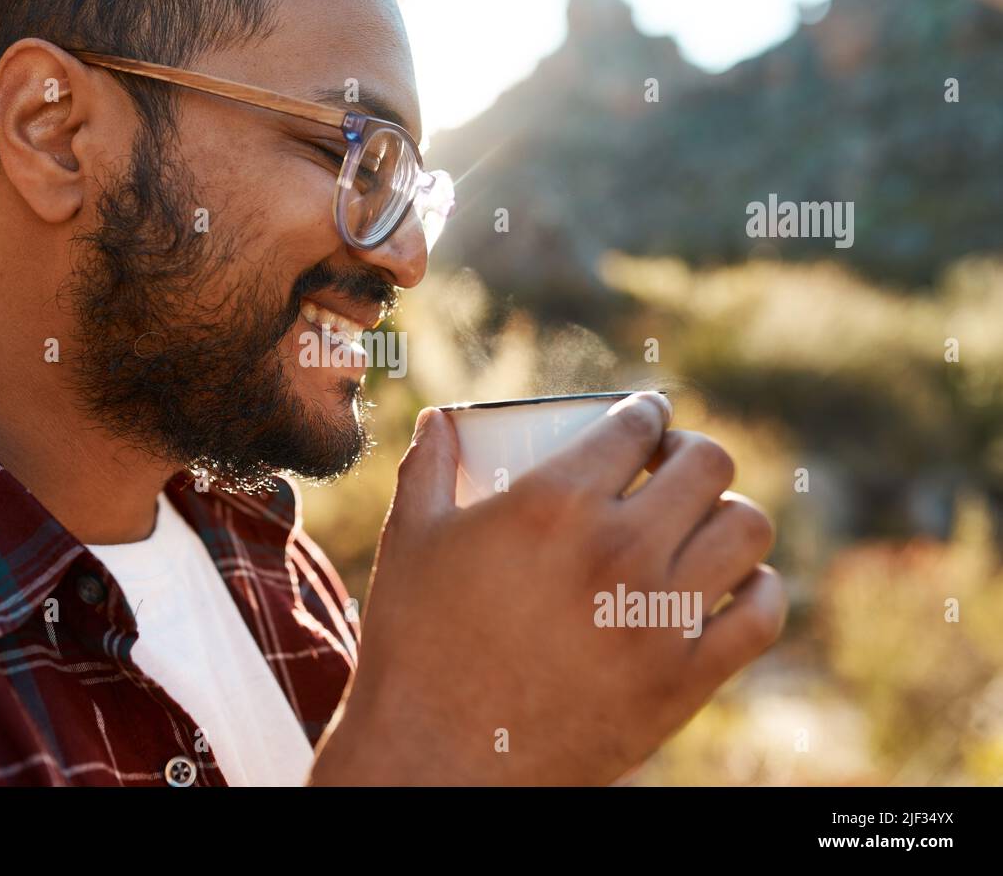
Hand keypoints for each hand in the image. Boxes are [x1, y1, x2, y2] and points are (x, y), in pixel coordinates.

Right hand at [310, 392, 785, 784]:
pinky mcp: (684, 680)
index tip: (645, 421)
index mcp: (552, 502)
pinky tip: (731, 585)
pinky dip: (757, 589)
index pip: (637, 424)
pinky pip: (762, 613)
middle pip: (708, 465)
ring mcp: (659, 617)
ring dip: (728, 514)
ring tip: (699, 525)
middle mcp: (618, 550)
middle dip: (692, 452)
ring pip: (748, 529)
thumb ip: (426, 466)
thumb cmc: (416, 645)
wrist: (440, 760)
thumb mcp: (410, 540)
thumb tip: (441, 420)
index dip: (648, 412)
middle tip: (669, 468)